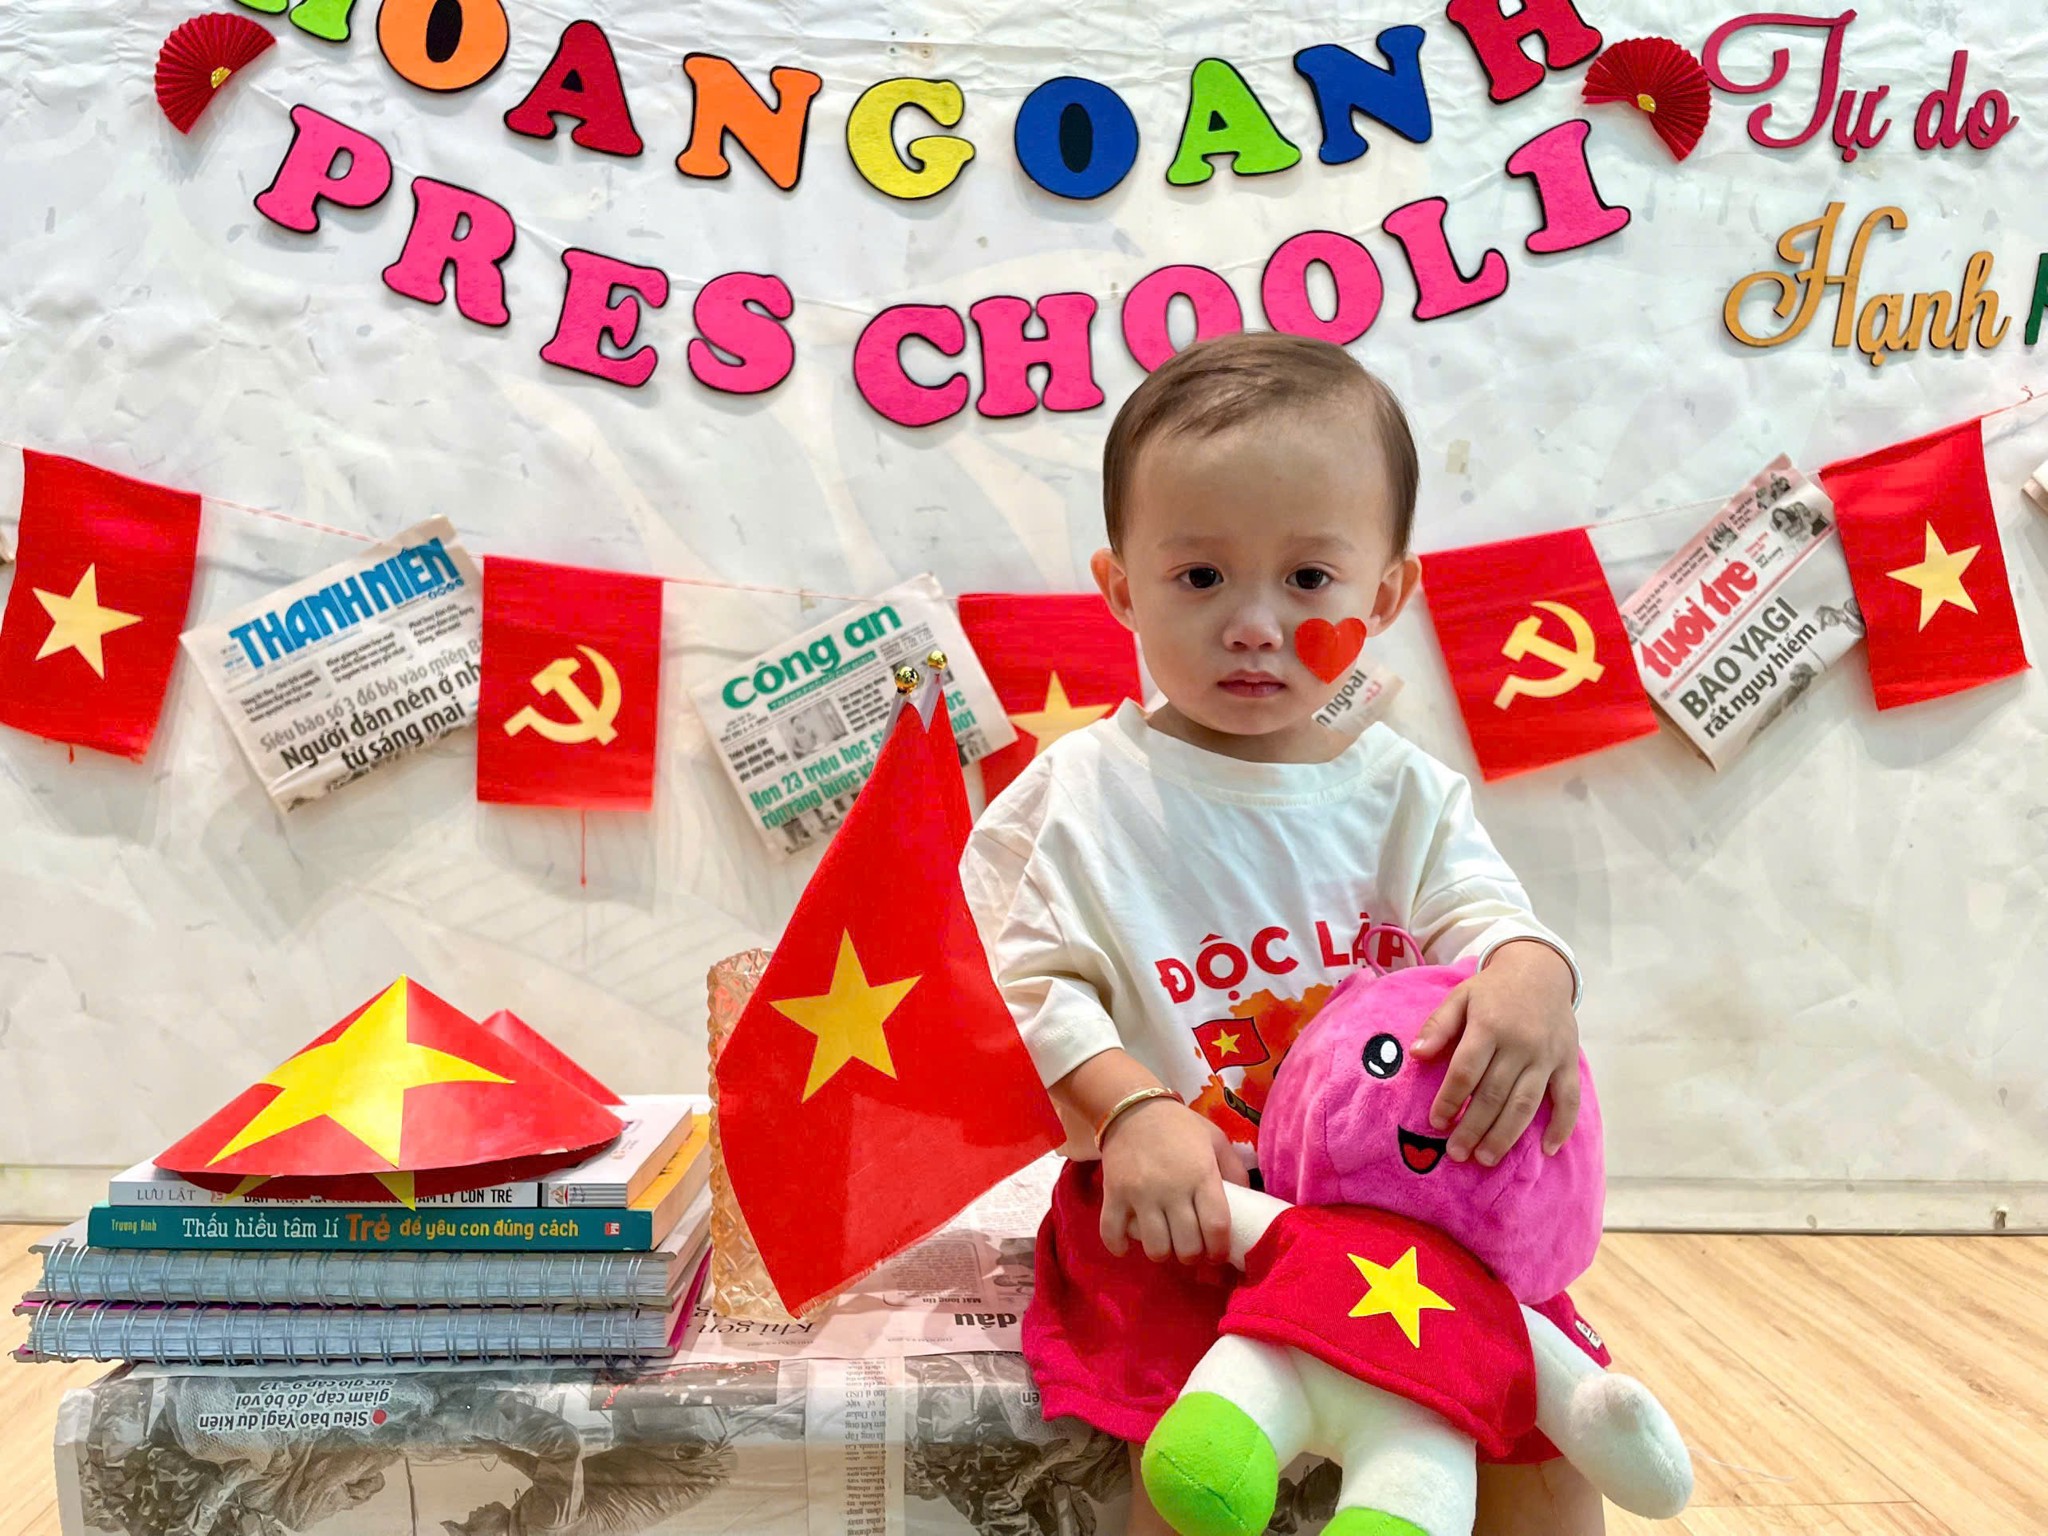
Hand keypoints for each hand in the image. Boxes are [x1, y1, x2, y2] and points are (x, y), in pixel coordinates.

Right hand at [1098, 1100, 1248, 1263]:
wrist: (1133, 1108)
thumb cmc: (1180, 1126)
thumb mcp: (1216, 1140)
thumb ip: (1235, 1171)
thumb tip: (1248, 1202)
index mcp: (1202, 1175)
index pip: (1216, 1227)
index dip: (1219, 1249)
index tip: (1217, 1252)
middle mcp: (1173, 1189)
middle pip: (1187, 1246)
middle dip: (1192, 1256)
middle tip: (1191, 1248)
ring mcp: (1141, 1194)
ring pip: (1156, 1248)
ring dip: (1163, 1253)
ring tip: (1165, 1244)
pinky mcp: (1114, 1194)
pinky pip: (1113, 1233)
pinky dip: (1119, 1247)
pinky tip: (1127, 1246)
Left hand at [1410, 940, 1580, 1165]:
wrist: (1541, 970)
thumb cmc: (1493, 990)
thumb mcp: (1460, 996)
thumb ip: (1438, 1025)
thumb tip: (1417, 1054)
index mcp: (1490, 1026)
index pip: (1466, 1070)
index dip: (1450, 1099)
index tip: (1437, 1122)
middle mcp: (1520, 1043)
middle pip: (1494, 1093)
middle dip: (1474, 1127)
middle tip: (1457, 1153)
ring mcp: (1548, 1055)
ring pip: (1526, 1103)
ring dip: (1506, 1135)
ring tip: (1486, 1158)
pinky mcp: (1568, 1062)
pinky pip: (1569, 1098)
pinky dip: (1561, 1125)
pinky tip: (1547, 1149)